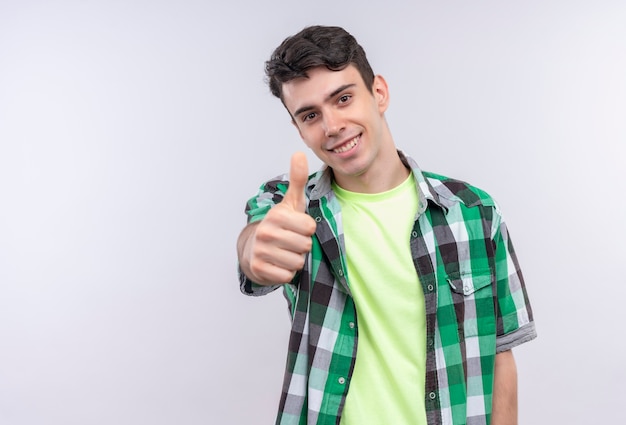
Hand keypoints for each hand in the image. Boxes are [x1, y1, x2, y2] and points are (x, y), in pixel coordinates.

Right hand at [240, 152, 316, 284]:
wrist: (253, 248)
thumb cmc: (279, 225)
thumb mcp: (291, 203)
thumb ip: (298, 180)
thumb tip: (299, 153)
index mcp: (277, 215)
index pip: (310, 227)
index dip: (307, 229)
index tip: (296, 227)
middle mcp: (266, 232)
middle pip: (306, 246)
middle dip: (302, 246)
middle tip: (290, 242)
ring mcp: (261, 251)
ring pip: (298, 262)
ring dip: (295, 260)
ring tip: (284, 252)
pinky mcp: (259, 269)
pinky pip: (287, 276)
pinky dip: (286, 273)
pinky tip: (278, 264)